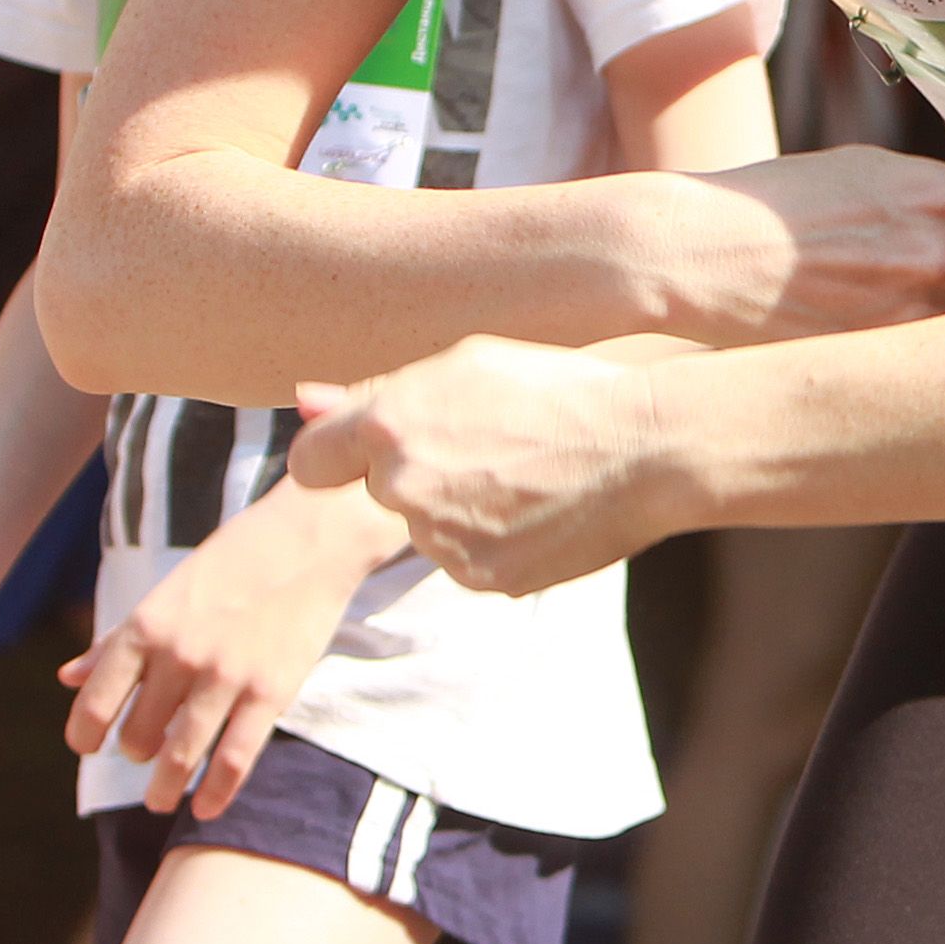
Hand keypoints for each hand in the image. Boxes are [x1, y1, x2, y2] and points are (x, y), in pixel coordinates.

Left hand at [62, 481, 395, 814]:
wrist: (310, 538)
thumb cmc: (234, 561)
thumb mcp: (167, 593)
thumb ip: (118, 639)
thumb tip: (66, 679)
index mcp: (147, 624)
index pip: (97, 698)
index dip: (85, 733)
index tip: (87, 747)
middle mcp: (179, 653)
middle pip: (139, 734)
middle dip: (136, 752)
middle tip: (144, 755)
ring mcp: (225, 675)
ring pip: (180, 756)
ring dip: (164, 788)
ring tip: (160, 800)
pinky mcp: (269, 692)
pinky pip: (234, 759)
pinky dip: (216, 792)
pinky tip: (205, 808)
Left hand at [291, 339, 673, 596]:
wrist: (645, 449)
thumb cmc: (557, 389)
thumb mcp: (466, 363)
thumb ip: (373, 393)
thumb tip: (300, 401)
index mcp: (389, 424)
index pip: (308, 461)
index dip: (334, 454)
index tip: (359, 450)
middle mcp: (402, 487)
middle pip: (378, 490)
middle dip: (414, 472)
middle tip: (486, 442)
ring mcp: (441, 542)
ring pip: (426, 526)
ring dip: (456, 506)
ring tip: (524, 471)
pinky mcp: (480, 580)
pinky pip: (465, 558)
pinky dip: (491, 538)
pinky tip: (537, 508)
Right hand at [668, 146, 944, 344]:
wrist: (705, 253)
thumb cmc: (784, 204)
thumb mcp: (871, 170)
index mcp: (944, 197)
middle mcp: (944, 257)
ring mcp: (916, 317)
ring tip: (922, 315)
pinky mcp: (887, 362)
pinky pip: (942, 369)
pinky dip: (932, 363)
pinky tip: (892, 343)